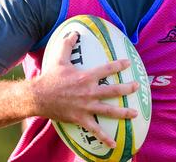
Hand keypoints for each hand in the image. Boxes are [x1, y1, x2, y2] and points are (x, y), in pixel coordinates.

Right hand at [33, 31, 138, 147]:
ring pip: (109, 110)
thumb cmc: (50, 77)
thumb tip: (73, 32)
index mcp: (86, 77)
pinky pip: (95, 130)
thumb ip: (67, 44)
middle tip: (137, 86)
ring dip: (123, 112)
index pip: (107, 69)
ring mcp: (86, 106)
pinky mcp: (80, 119)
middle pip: (113, 90)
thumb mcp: (58, 58)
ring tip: (134, 113)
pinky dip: (105, 138)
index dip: (119, 65)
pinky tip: (114, 145)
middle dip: (128, 88)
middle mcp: (89, 92)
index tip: (128, 63)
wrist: (38, 97)